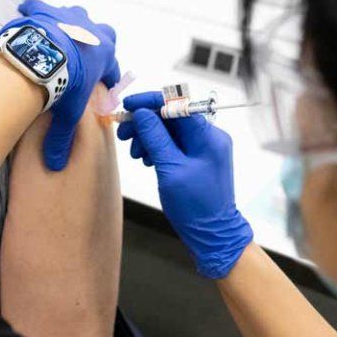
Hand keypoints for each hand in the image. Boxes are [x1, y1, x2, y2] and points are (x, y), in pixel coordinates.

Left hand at [6, 0, 119, 170]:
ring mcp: (70, 16)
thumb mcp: (66, 112)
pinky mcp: (47, 9)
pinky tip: (26, 15)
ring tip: (56, 35)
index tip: (100, 83)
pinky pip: (38, 6)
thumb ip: (61, 137)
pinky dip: (33, 10)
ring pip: (75, 15)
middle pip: (103, 34)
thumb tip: (56, 164)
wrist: (42, 55)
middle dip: (95, 43)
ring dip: (68, 23)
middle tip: (81, 56)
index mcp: (104, 55)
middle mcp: (93, 31)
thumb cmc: (64, 81)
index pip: (112, 67)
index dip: (106, 77)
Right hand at [116, 91, 253, 278]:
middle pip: (172, 117)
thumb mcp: (170, 170)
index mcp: (208, 136)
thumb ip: (156, 138)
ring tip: (135, 153)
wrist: (213, 235)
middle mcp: (209, 137)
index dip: (151, 102)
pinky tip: (146, 159)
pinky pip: (174, 144)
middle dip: (146, 122)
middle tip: (123, 134)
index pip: (178, 104)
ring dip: (149, 136)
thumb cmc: (195, 206)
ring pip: (171, 130)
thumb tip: (141, 113)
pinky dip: (157, 147)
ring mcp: (204, 148)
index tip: (128, 105)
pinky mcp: (198, 159)